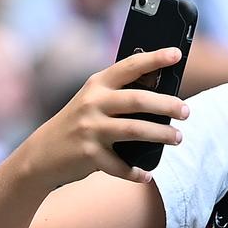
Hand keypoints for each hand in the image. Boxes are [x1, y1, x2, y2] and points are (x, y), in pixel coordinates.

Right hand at [24, 48, 189, 185]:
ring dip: (161, 135)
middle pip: (138, 100)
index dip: (154, 58)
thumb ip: (121, 95)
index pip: (129, 66)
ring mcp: (90, 129)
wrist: (40, 154)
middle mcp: (93, 103)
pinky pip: (120, 165)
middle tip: (186, 111)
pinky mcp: (88, 154)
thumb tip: (167, 95)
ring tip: (178, 138)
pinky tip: (146, 174)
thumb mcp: (94, 102)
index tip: (177, 53)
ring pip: (135, 130)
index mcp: (97, 85)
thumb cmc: (80, 123)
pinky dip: (136, 172)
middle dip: (167, 105)